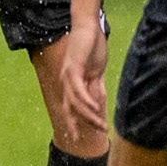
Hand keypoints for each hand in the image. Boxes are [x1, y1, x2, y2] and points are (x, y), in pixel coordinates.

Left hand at [59, 20, 110, 137]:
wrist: (89, 28)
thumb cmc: (92, 48)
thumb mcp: (96, 72)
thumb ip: (96, 88)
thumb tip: (98, 104)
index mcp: (71, 83)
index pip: (70, 107)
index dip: (74, 122)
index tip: (78, 137)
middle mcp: (65, 81)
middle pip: (69, 109)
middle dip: (77, 124)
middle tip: (86, 137)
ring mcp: (67, 75)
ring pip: (75, 102)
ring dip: (88, 115)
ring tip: (101, 124)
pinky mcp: (72, 67)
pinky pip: (77, 88)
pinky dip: (86, 99)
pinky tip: (94, 107)